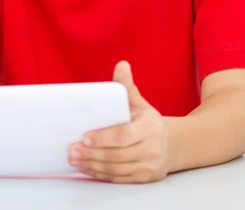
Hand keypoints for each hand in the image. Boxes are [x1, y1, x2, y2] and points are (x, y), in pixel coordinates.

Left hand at [68, 61, 169, 183]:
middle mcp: (151, 149)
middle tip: (72, 150)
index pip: (123, 135)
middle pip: (117, 155)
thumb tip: (121, 65)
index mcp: (149, 128)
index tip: (85, 136)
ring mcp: (149, 166)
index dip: (103, 137)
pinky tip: (87, 168)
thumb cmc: (148, 121)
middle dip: (92, 154)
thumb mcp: (140, 103)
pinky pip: (119, 179)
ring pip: (116, 169)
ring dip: (93, 165)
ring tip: (75, 159)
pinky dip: (101, 174)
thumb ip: (127, 86)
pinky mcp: (144, 179)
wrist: (172, 144)